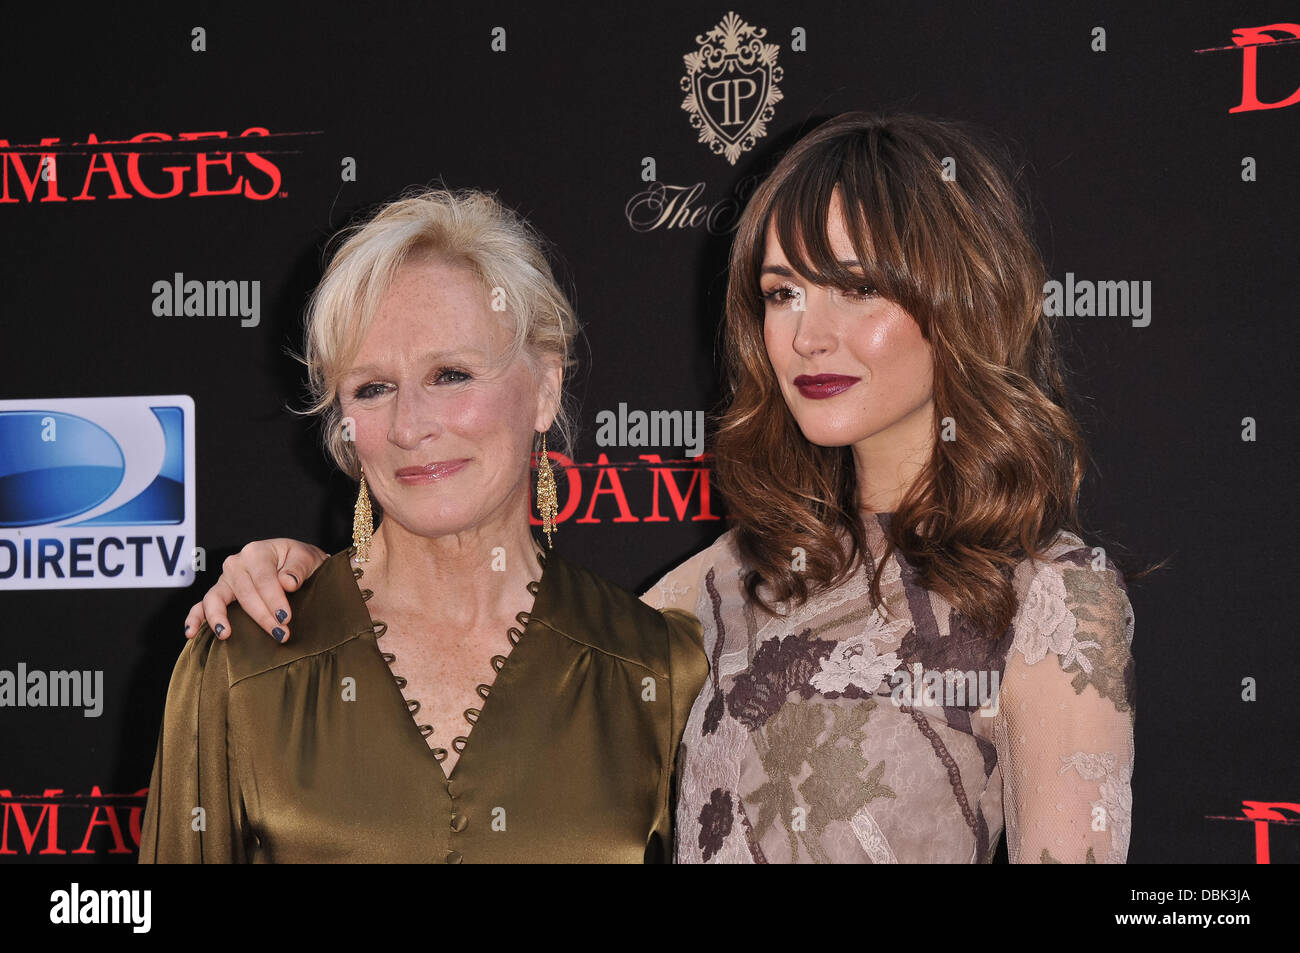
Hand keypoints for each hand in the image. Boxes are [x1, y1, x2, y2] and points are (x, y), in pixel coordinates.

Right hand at [183, 539, 329, 642]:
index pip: (264, 579)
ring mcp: (224, 580)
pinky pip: (201, 606)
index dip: (275, 600)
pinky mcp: (219, 594)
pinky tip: (191, 633)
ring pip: (215, 599)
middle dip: (261, 616)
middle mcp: (236, 563)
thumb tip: (287, 583)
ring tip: (226, 634)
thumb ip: (298, 569)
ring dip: (220, 618)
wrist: (295, 563)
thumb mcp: (307, 558)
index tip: (287, 618)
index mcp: (257, 551)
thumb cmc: (300, 561)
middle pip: (244, 593)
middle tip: (280, 634)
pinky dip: (194, 618)